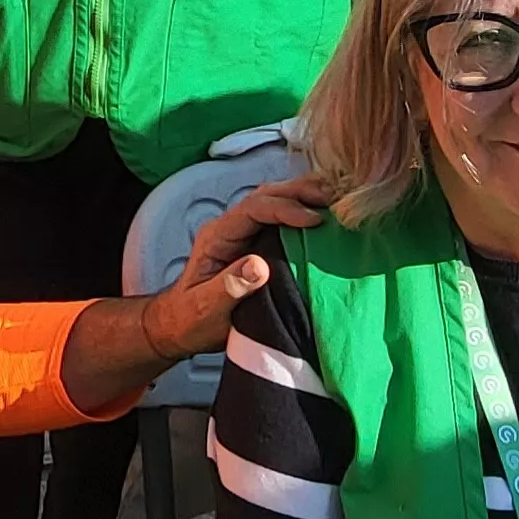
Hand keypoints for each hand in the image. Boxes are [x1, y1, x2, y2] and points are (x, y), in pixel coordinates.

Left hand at [139, 178, 329, 357]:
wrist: (181, 327)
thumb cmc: (190, 320)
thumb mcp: (205, 309)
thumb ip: (229, 287)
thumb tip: (259, 266)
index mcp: (217, 236)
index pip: (254, 209)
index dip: (286, 209)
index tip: (315, 220)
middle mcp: (231, 227)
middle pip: (267, 195)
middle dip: (301, 192)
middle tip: (336, 197)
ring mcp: (244, 233)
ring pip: (275, 201)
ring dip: (304, 197)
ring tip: (338, 199)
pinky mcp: (256, 244)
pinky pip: (281, 220)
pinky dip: (304, 212)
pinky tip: (326, 216)